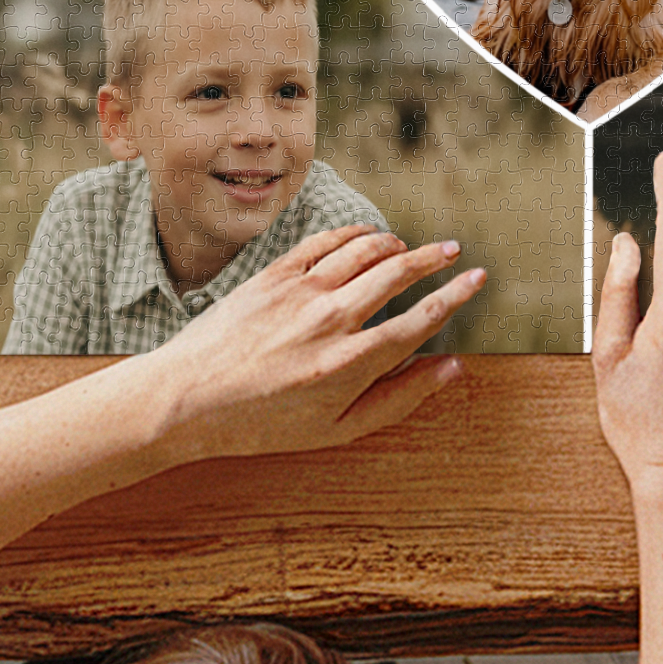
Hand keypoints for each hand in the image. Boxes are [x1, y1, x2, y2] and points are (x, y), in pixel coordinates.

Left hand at [0, 225, 479, 564]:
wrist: (186, 399)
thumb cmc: (262, 424)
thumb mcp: (336, 429)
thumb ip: (399, 397)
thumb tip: (452, 367)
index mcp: (350, 363)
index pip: (419, 319)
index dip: (455, 296)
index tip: (477, 279)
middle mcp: (330, 319)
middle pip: (397, 274)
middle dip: (433, 260)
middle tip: (453, 253)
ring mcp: (300, 291)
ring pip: (364, 250)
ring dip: (396, 245)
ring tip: (412, 248)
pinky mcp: (273, 273)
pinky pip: (325, 240)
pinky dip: (354, 234)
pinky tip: (368, 236)